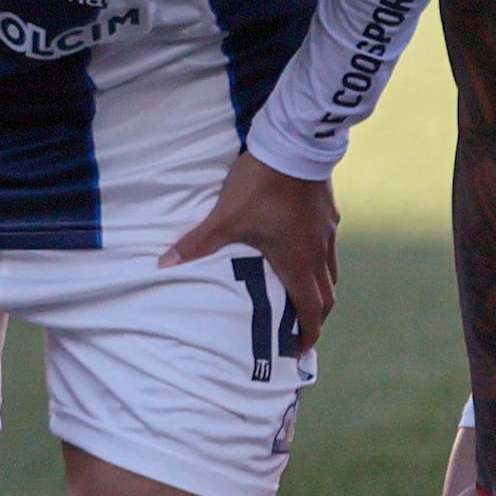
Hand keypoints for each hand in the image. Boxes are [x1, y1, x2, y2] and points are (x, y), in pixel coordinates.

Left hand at [161, 151, 338, 347]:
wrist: (296, 145)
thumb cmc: (262, 186)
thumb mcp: (225, 217)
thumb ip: (197, 243)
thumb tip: (164, 264)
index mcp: (297, 262)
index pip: (311, 308)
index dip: (308, 332)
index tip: (301, 349)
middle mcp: (318, 252)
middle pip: (327, 295)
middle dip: (316, 316)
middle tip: (303, 330)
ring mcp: (328, 232)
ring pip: (331, 271)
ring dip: (320, 289)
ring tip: (305, 295)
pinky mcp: (329, 213)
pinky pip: (328, 247)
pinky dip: (319, 261)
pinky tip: (305, 250)